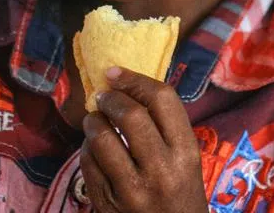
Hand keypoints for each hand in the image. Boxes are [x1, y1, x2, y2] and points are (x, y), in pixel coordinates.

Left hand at [80, 67, 207, 212]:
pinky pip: (88, 163)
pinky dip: (87, 148)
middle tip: (103, 96)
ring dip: (92, 121)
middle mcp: (162, 171)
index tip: (116, 73)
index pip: (163, 100)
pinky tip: (94, 148)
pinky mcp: (108, 204)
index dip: (135, 79)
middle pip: (130, 115)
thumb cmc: (180, 195)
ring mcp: (133, 191)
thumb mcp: (186, 162)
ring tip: (94, 120)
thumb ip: (165, 129)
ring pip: (102, 138)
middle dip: (110, 98)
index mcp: (186, 154)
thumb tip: (129, 86)